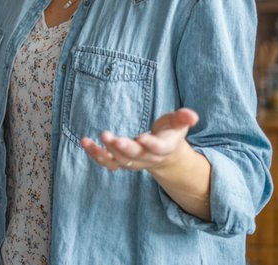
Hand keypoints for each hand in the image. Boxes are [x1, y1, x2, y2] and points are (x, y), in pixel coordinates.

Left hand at [81, 108, 198, 172]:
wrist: (164, 154)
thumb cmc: (169, 133)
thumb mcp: (178, 124)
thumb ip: (183, 118)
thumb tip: (192, 115)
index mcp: (163, 148)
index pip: (158, 148)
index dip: (151, 144)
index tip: (142, 137)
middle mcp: (148, 158)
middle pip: (135, 156)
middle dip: (122, 148)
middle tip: (108, 137)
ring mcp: (134, 162)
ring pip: (118, 161)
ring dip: (102, 153)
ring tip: (87, 141)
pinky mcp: (122, 162)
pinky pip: (108, 162)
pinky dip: (95, 155)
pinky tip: (84, 143)